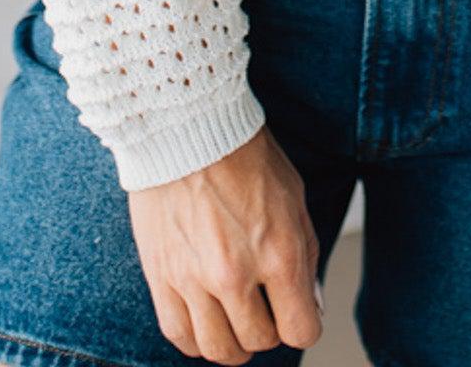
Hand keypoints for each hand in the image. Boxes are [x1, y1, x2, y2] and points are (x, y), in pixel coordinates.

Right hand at [127, 123, 323, 362]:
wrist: (187, 126)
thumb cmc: (243, 154)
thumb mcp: (294, 197)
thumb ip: (305, 254)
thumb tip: (309, 301)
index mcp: (278, 253)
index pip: (300, 330)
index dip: (304, 323)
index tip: (298, 312)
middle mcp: (235, 274)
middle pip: (259, 341)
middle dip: (269, 328)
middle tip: (265, 305)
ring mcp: (194, 279)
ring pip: (218, 349)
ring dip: (233, 341)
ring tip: (235, 318)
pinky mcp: (161, 277)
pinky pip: (180, 335)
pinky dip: (196, 338)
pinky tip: (205, 319)